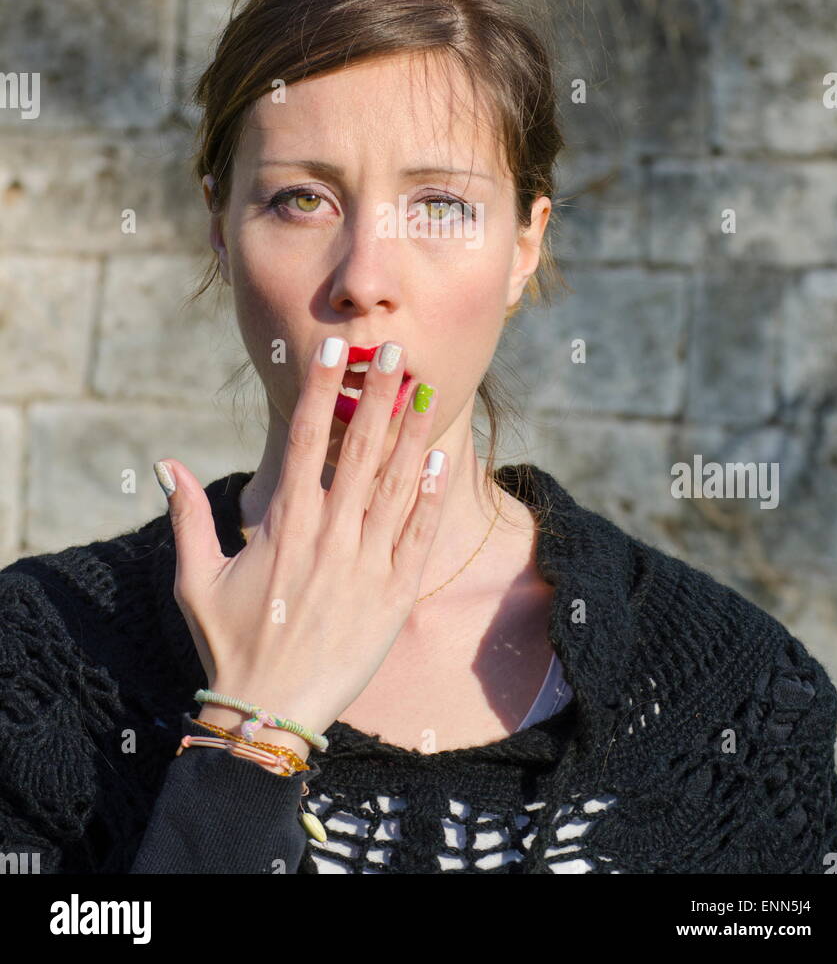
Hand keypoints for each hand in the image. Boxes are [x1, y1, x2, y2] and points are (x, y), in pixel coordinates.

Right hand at [157, 338, 446, 742]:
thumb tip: (166, 464)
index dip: (320, 389)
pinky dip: (429, 496)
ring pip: (394, 484)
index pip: (303, 438)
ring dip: (410, 434)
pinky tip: (441, 461)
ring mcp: (365, 564)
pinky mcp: (393, 596)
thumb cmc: (229, 645)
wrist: (268, 715)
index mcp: (283, 524)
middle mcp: (328, 536)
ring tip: (423, 391)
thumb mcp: (195, 579)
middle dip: (376, 395)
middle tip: (393, 350)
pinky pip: (417, 536)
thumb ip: (188, 516)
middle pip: (357, 449)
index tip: (333, 349)